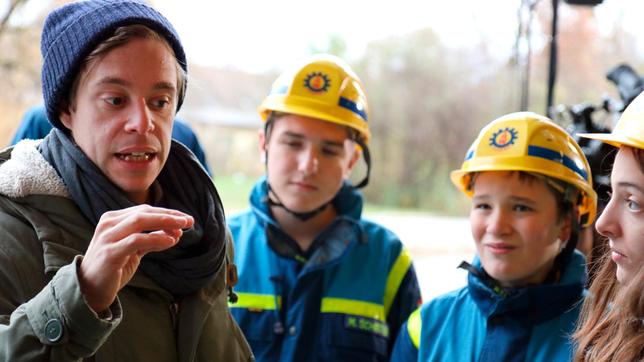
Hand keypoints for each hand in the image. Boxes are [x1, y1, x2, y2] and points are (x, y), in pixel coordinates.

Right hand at [79, 205, 193, 312]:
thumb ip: (151, 239)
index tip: (186, 218)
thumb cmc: (113, 267)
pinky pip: (136, 241)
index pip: (145, 210)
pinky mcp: (109, 252)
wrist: (89, 290)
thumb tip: (175, 232)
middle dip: (169, 216)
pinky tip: (170, 241)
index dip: (167, 213)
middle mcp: (108, 224)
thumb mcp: (134, 249)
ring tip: (182, 228)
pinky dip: (155, 239)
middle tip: (189, 221)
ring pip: (139, 221)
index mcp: (113, 219)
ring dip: (164, 223)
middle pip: (144, 213)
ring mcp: (107, 237)